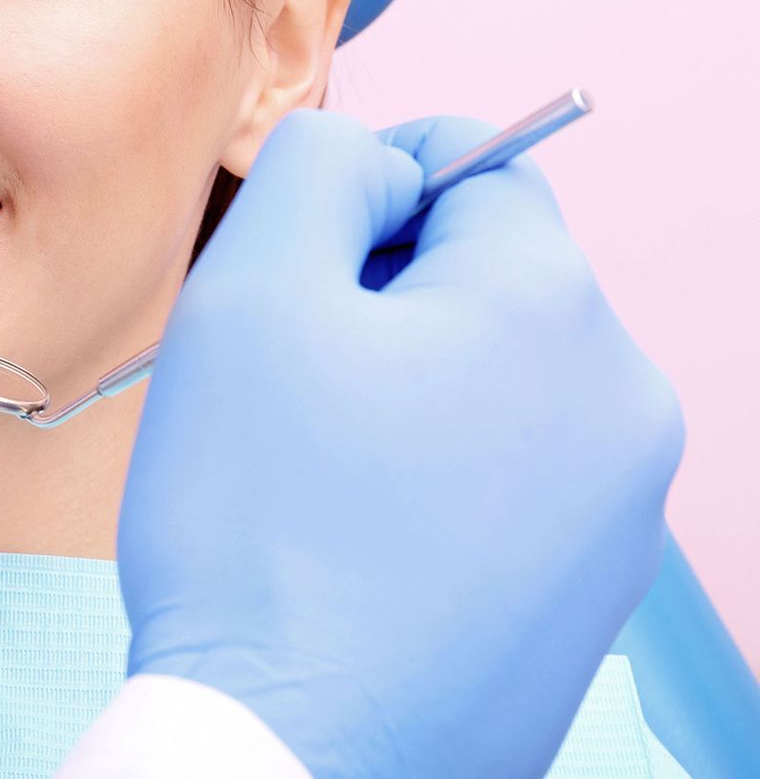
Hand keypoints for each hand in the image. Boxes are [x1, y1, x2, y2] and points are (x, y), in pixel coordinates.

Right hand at [116, 109, 682, 778]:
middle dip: (383, 300)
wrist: (290, 754)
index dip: (369, 192)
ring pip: (497, 381)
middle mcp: (626, 404)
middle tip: (286, 383)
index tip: (296, 268)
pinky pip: (508, 480)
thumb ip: (318, 167)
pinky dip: (433, 479)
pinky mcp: (588, 597)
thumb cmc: (260, 524)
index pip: (480, 166)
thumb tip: (375, 159)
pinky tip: (356, 542)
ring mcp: (621, 514)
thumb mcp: (251, 290)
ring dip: (404, 391)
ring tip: (314, 473)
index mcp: (556, 309)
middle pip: (490, 279)